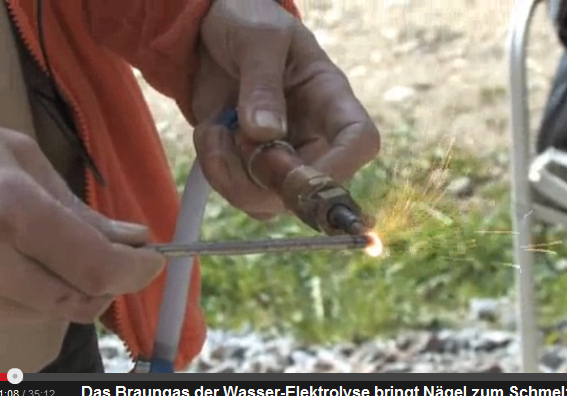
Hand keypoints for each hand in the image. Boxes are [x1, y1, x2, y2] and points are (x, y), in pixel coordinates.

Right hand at [0, 125, 165, 323]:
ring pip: (52, 313)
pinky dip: (40, 294)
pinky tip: (29, 262)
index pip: (98, 267)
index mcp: (9, 213)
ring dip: (76, 288)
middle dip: (112, 283)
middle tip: (121, 258)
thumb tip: (134, 238)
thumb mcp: (20, 160)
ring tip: (63, 250)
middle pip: (79, 301)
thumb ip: (80, 209)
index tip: (154, 259)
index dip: (137, 270)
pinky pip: (18, 313)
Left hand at [192, 0, 379, 218]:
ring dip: (232, 176)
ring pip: (271, 202)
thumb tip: (266, 134)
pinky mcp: (251, 167)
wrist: (207, 33)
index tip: (297, 171)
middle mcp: (313, 135)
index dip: (341, 166)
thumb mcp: (258, 39)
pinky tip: (210, 136)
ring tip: (214, 131)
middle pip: (310, 187)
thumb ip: (262, 84)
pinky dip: (216, 172)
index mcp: (330, 99)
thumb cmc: (246, 23)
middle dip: (265, 178)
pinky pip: (240, 195)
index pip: (360, 142)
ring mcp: (282, 156)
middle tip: (233, 139)